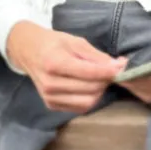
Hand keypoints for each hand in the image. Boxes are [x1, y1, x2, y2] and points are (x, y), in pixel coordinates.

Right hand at [7, 21, 126, 113]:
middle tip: (112, 69)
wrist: (29, 51)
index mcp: (54, 63)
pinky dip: (90, 98)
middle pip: (90, 88)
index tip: (121, 66)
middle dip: (106, 79)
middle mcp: (50, 84)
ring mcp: (49, 97)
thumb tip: (119, 65)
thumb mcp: (75, 41)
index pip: (89, 72)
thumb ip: (96, 55)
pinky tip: (89, 86)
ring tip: (100, 77)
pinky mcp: (51, 105)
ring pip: (88, 101)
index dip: (108, 71)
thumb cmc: (53, 43)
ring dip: (100, 90)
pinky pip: (79, 107)